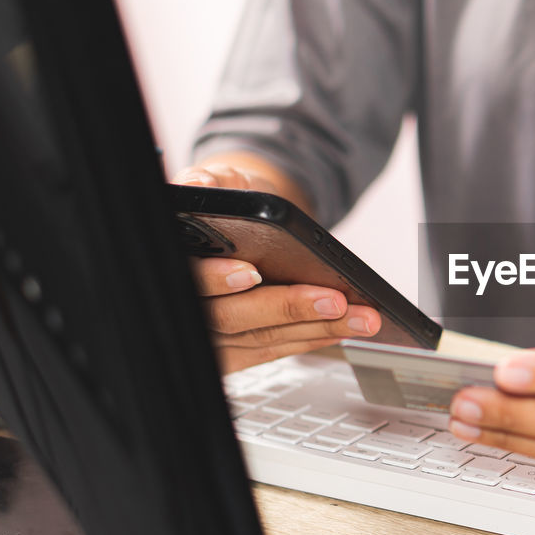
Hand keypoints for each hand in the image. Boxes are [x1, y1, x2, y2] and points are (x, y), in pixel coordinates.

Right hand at [173, 163, 380, 372]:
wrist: (244, 223)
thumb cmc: (230, 204)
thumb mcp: (220, 182)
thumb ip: (208, 181)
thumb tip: (202, 184)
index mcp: (174, 263)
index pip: (186, 279)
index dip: (215, 279)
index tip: (251, 272)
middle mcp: (186, 307)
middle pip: (231, 317)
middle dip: (287, 308)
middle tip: (333, 300)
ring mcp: (211, 336)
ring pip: (261, 339)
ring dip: (315, 329)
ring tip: (360, 316)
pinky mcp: (236, 353)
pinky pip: (273, 352)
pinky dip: (312, 339)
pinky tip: (344, 328)